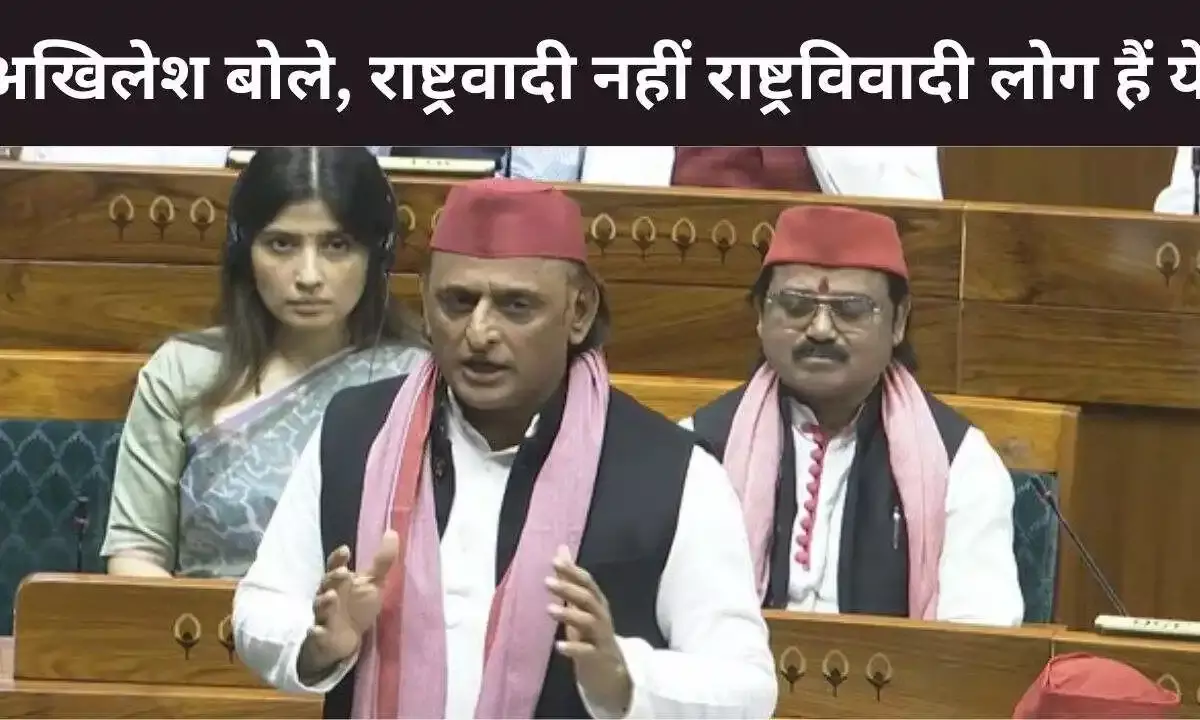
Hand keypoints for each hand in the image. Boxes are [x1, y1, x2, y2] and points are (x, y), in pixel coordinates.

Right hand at [299, 530, 399, 678]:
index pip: (335, 565)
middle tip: (342, 572)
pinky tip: (316, 630)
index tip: (345, 550)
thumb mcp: (373, 583)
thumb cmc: (358, 606)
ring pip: (320, 606)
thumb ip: (382, 560)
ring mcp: (323, 615)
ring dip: (325, 601)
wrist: (345, 639)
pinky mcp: (321, 635)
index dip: (338, 558)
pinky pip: (315, 633)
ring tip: (331, 596)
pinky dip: (316, 631)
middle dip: (333, 577)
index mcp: (340, 581)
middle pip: (326, 583)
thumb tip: (392, 531)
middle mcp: (328, 594)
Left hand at [546, 545, 631, 715]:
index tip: (554, 561)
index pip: (587, 583)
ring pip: (588, 622)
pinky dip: (573, 648)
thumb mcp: (581, 607)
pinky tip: (558, 646)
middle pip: (588, 599)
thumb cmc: (592, 635)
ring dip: (569, 615)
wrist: (612, 672)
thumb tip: (561, 550)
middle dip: (569, 589)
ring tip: (549, 609)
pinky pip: (587, 652)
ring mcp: (601, 637)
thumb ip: (571, 581)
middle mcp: (601, 617)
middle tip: (547, 582)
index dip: (572, 571)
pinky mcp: (597, 658)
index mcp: (597, 603)